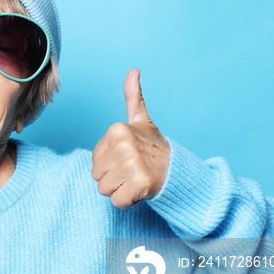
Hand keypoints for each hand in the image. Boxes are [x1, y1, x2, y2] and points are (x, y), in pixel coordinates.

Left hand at [91, 69, 169, 208]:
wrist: (178, 170)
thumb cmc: (153, 147)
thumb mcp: (141, 120)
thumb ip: (133, 97)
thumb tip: (134, 71)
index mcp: (117, 130)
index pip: (94, 160)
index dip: (110, 164)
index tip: (129, 158)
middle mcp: (124, 145)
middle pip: (96, 175)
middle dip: (113, 178)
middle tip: (133, 171)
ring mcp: (132, 164)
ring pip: (104, 189)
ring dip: (120, 190)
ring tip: (136, 179)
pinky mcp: (140, 184)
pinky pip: (117, 201)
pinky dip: (128, 201)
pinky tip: (140, 190)